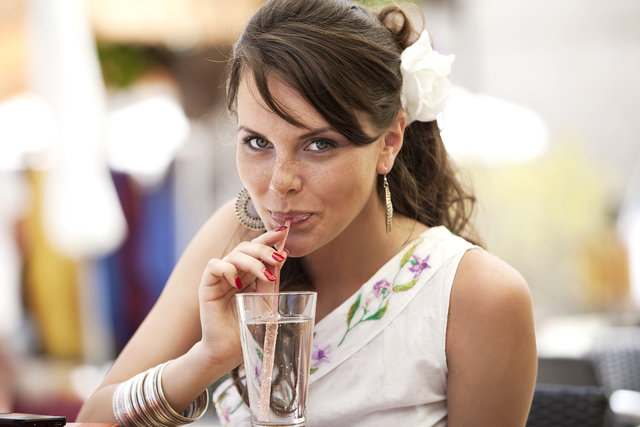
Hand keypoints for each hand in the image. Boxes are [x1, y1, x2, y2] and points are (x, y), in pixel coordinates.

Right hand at [197, 227, 287, 365]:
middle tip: (279, 257)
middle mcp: (233, 271)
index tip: (284, 232)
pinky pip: (215, 265)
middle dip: (264, 249)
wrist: (228, 350)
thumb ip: (270, 280)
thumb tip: (282, 257)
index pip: (257, 250)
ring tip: (265, 275)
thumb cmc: (247, 327)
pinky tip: (238, 283)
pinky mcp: (207, 285)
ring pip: (234, 254)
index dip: (269, 239)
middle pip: (247, 248)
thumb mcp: (265, 301)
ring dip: (252, 261)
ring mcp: (219, 277)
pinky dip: (228, 269)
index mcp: (247, 274)